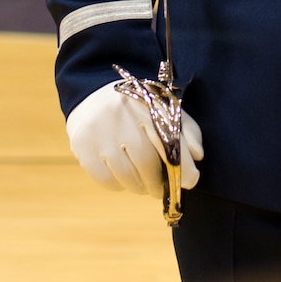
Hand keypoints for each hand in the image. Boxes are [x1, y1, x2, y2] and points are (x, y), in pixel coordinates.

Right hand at [65, 79, 203, 194]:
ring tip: (142, 183)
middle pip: (146, 163)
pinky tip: (121, 175)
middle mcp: (122, 116)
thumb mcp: (165, 109)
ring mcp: (99, 130)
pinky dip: (118, 185)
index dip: (183, 165)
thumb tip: (198, 157)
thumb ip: (187, 131)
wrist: (93, 92)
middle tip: (161, 189)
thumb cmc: (138, 108)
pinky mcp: (82, 145)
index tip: (190, 181)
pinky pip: (105, 180)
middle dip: (157, 183)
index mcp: (147, 104)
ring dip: (139, 186)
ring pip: (126, 176)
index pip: (169, 140)